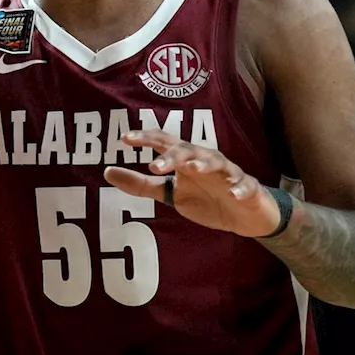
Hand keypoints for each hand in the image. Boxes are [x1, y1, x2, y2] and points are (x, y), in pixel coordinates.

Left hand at [104, 130, 282, 237]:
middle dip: (171, 156)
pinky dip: (239, 188)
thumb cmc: (205, 198)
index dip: (145, 139)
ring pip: (216, 161)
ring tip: (192, 168)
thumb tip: (106, 171)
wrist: (244, 215)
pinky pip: (245, 186)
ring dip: (204, 163)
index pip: (163, 143)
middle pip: (187, 150)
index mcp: (184, 159)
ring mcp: (227, 173)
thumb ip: (140, 183)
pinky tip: (233, 194)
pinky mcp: (248, 189)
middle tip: (154, 166)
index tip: (124, 139)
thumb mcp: (169, 193)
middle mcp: (204, 160)